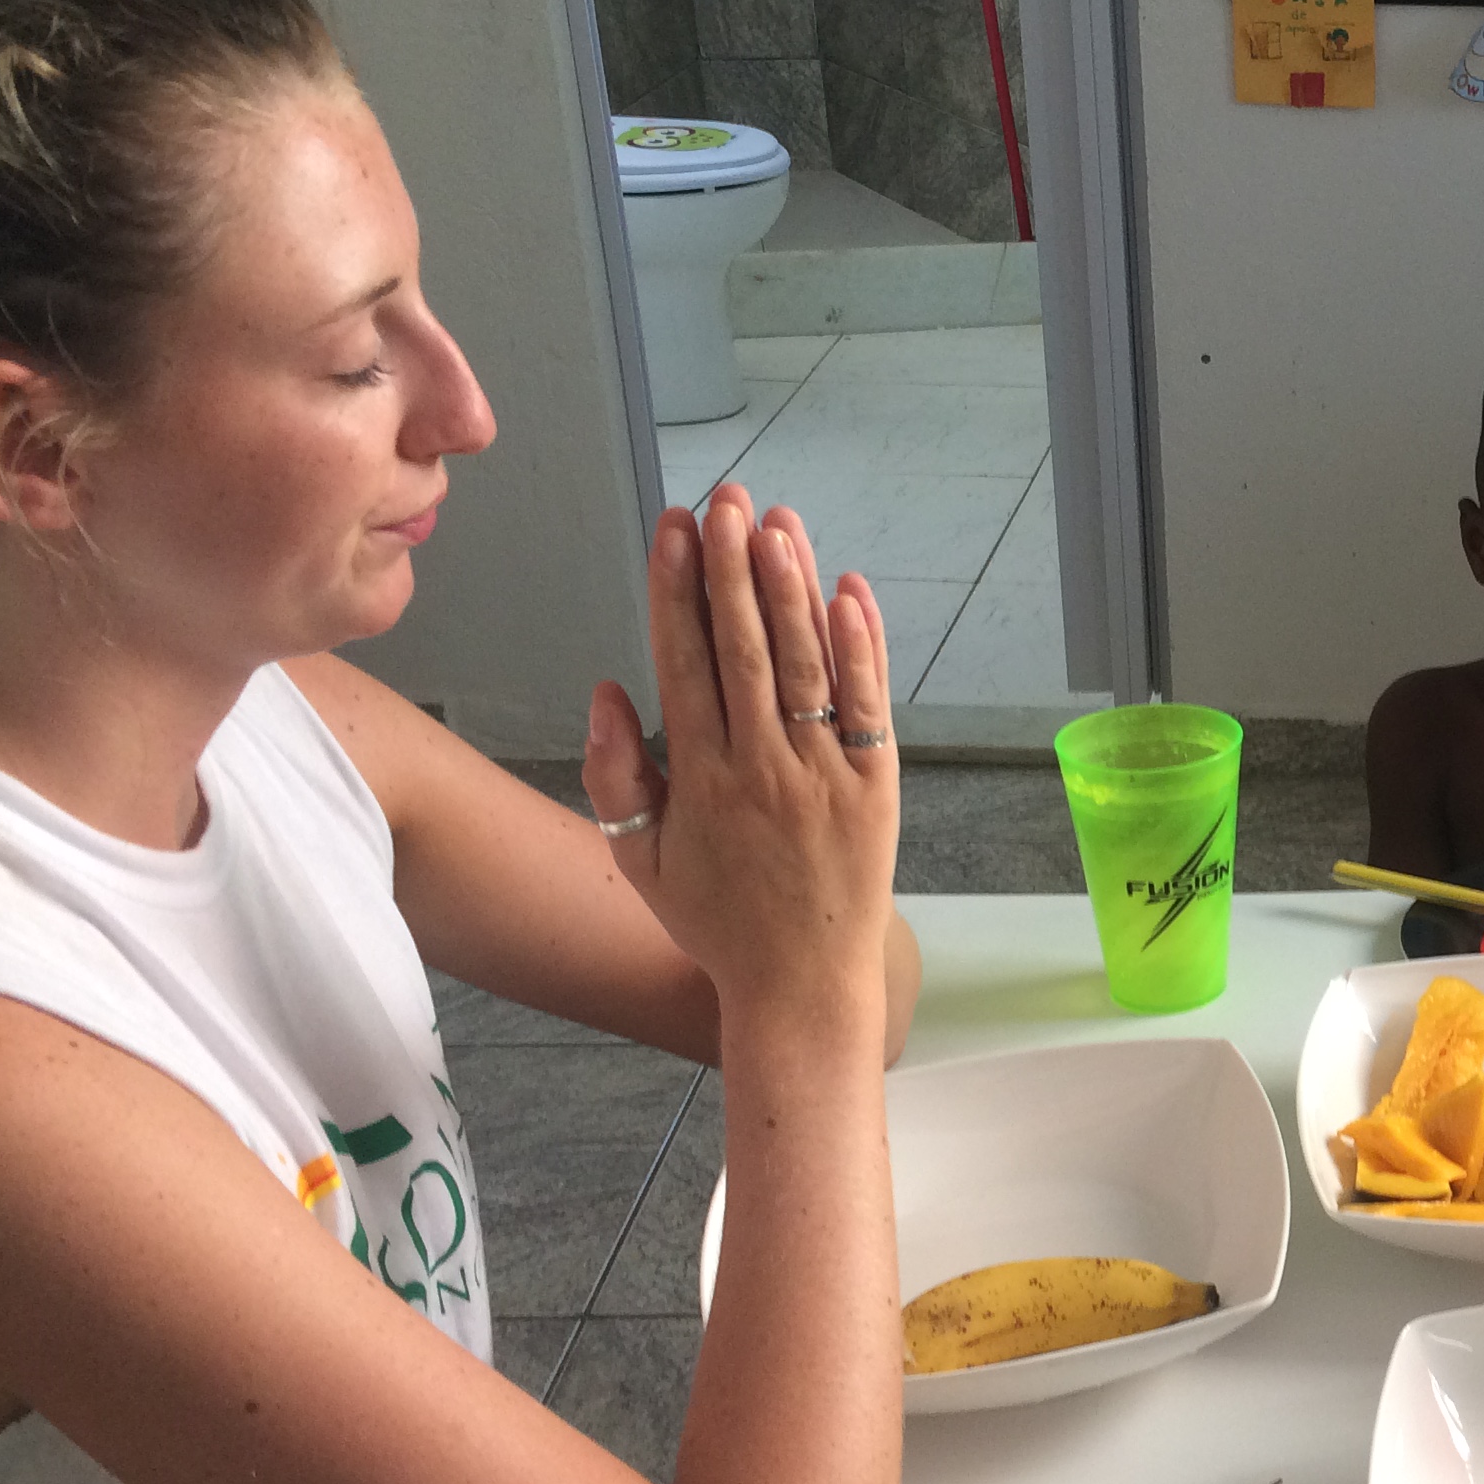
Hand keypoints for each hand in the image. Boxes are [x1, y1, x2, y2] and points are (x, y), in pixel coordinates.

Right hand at [580, 487, 897, 1015]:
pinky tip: (848, 591)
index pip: (686, 662)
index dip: (678, 589)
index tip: (674, 529)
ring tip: (777, 522)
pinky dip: (862, 647)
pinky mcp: (877, 785)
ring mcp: (825, 773)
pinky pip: (868, 704)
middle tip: (727, 499)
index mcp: (701, 778)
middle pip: (748, 648)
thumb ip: (616, 773)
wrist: (802, 984)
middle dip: (734, 566)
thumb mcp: (640, 856)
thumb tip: (606, 690)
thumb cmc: (717, 920)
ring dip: (791, 588)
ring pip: (807, 664)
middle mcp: (764, 766)